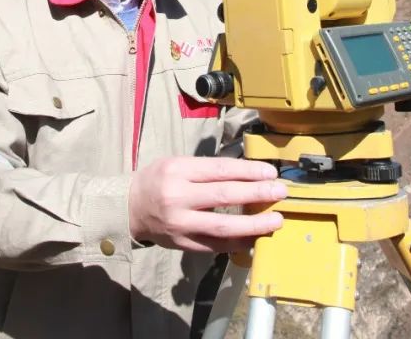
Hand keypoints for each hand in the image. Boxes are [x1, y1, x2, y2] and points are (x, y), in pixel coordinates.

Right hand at [128, 156, 286, 252]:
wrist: (130, 208)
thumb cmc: (158, 180)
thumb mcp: (177, 164)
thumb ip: (208, 170)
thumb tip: (248, 175)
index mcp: (178, 171)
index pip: (220, 170)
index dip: (249, 171)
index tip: (271, 173)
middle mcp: (178, 198)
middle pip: (224, 196)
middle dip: (257, 194)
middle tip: (280, 193)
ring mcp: (180, 224)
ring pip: (223, 227)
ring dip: (254, 225)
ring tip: (276, 221)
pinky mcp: (183, 244)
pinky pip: (216, 246)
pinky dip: (238, 243)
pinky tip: (256, 237)